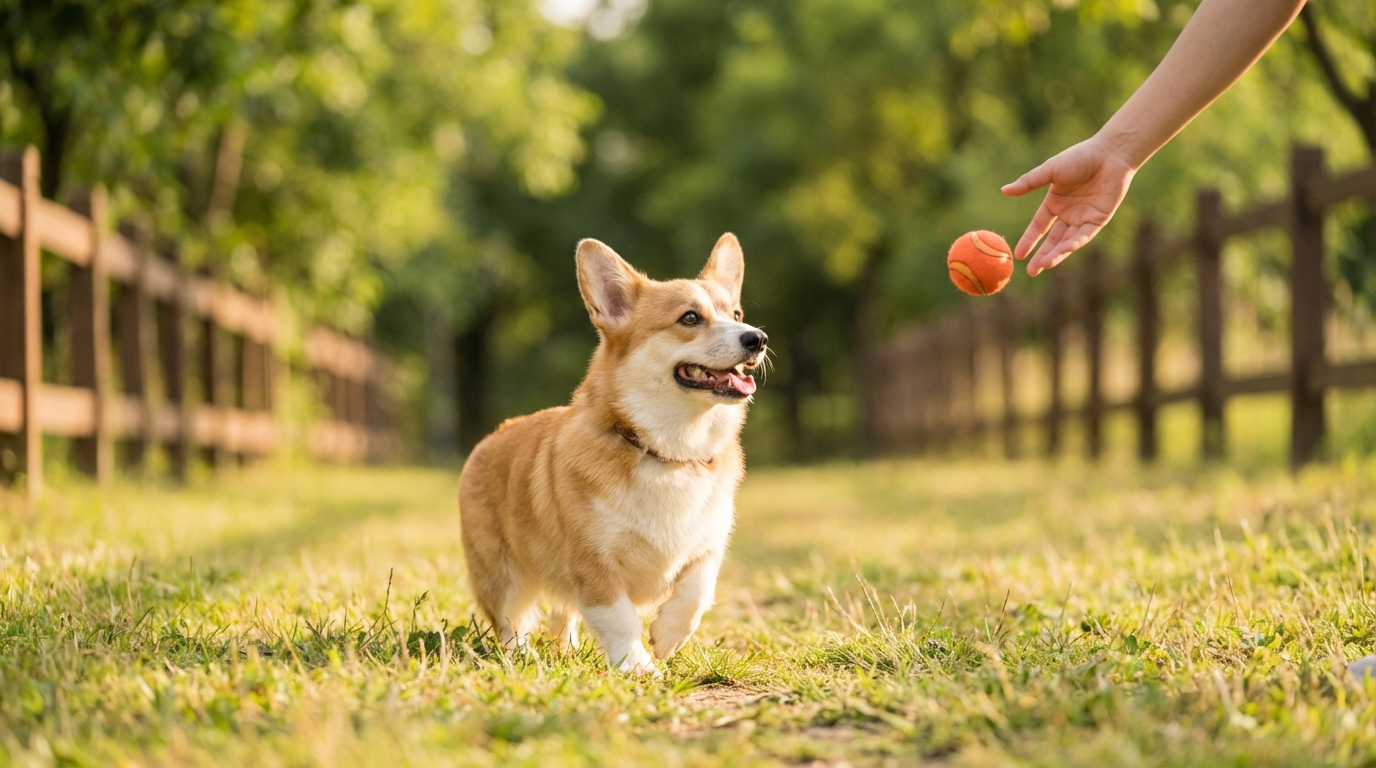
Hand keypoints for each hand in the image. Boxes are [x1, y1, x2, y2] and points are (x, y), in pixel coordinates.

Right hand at [1001, 137, 1136, 274]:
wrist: (1110, 153)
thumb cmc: (1080, 157)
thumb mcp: (1050, 170)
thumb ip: (1029, 182)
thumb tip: (1004, 190)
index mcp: (1055, 203)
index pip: (1039, 227)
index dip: (1029, 240)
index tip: (1018, 255)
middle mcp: (1068, 214)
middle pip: (1052, 240)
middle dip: (1042, 256)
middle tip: (1031, 272)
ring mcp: (1083, 218)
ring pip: (1067, 242)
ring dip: (1056, 254)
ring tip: (1044, 266)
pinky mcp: (1098, 219)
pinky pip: (1084, 235)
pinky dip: (1074, 243)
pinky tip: (1063, 251)